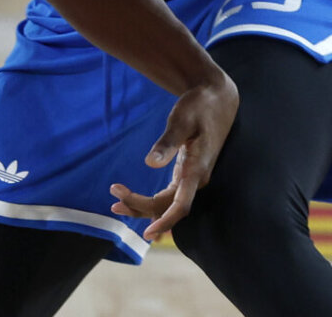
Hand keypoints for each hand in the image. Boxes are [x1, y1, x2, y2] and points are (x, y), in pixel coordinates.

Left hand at [108, 73, 237, 240]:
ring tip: (117, 204)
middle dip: (141, 208)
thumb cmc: (200, 106)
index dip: (165, 221)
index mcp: (197, 168)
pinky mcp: (188, 172)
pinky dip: (152, 199)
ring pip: (168, 202)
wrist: (218, 98)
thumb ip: (168, 142)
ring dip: (144, 207)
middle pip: (168, 206)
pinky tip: (136, 200)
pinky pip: (170, 194)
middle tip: (113, 202)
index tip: (147, 233)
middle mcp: (197, 178)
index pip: (181, 206)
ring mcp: (193, 177)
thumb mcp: (182, 119)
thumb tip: (150, 163)